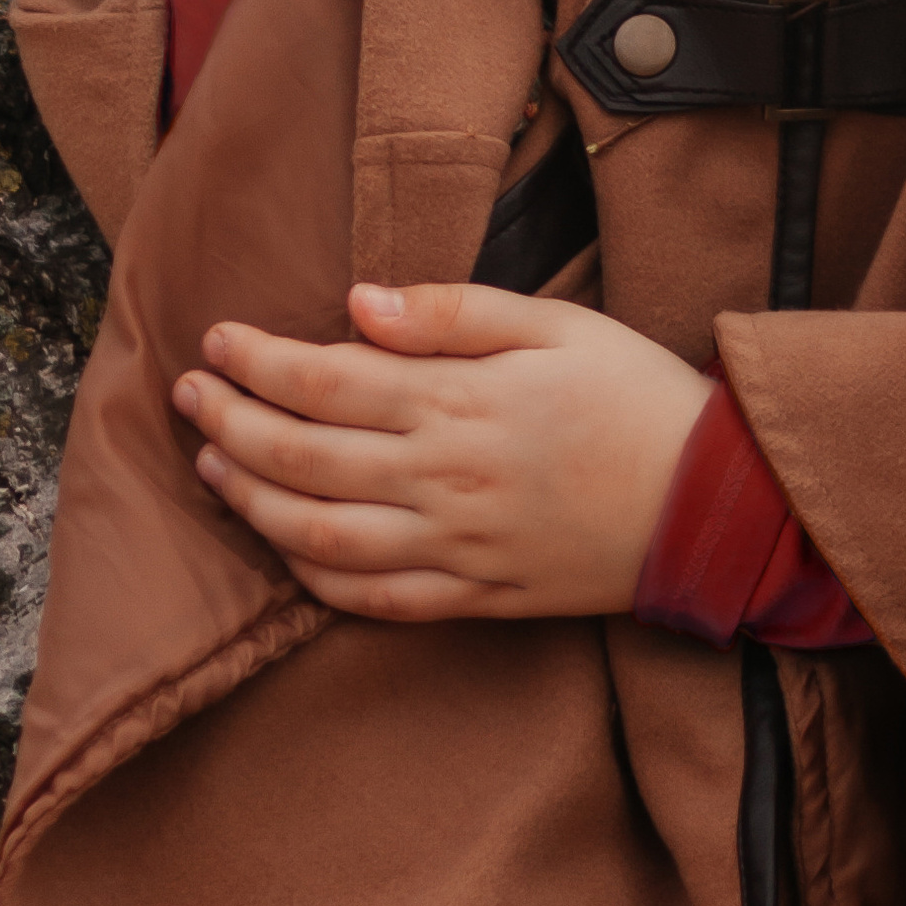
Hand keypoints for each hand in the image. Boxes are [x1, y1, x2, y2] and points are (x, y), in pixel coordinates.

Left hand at [172, 278, 712, 622]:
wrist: (716, 504)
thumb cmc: (637, 396)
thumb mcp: (556, 323)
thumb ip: (451, 312)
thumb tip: (356, 303)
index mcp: (460, 403)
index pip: (326, 379)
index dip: (257, 361)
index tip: (215, 340)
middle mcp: (444, 480)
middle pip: (303, 459)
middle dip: (232, 424)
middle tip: (189, 395)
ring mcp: (458, 548)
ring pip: (322, 538)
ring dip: (254, 503)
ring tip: (214, 466)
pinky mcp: (479, 599)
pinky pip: (377, 602)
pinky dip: (317, 581)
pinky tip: (287, 552)